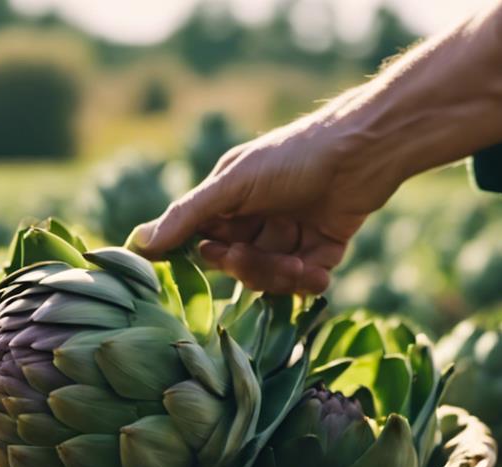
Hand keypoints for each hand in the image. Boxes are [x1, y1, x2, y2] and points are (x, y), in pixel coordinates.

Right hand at [129, 102, 402, 294]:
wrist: (363, 151)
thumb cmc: (292, 156)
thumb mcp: (233, 183)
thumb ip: (188, 215)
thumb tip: (137, 243)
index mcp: (230, 200)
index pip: (202, 239)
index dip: (205, 254)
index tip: (208, 258)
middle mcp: (258, 218)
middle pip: (238, 264)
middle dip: (248, 266)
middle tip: (252, 256)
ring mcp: (291, 234)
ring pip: (272, 276)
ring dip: (281, 275)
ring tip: (298, 263)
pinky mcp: (324, 247)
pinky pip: (308, 279)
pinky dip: (310, 280)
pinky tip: (317, 273)